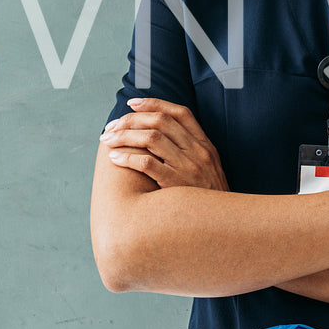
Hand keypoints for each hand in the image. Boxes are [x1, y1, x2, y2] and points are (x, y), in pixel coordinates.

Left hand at [100, 98, 229, 191]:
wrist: (220, 225)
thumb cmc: (208, 199)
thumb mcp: (209, 169)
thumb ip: (191, 151)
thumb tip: (162, 136)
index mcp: (205, 145)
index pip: (179, 113)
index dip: (154, 103)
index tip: (132, 104)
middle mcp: (198, 152)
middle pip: (160, 121)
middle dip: (131, 120)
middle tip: (111, 126)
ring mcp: (188, 167)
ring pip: (151, 138)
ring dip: (124, 136)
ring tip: (107, 140)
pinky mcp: (176, 184)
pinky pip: (147, 163)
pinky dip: (128, 157)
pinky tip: (115, 158)